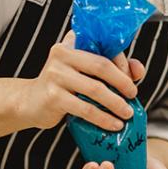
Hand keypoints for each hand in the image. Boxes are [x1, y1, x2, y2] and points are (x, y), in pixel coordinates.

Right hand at [18, 31, 145, 131]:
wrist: (29, 102)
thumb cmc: (63, 86)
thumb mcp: (83, 72)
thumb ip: (111, 67)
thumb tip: (138, 70)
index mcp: (71, 44)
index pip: (104, 49)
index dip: (122, 63)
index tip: (134, 77)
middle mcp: (61, 55)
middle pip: (102, 66)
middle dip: (123, 82)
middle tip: (133, 95)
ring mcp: (55, 75)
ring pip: (95, 89)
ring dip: (116, 103)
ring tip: (127, 114)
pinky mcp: (53, 97)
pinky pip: (85, 108)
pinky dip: (103, 118)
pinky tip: (113, 125)